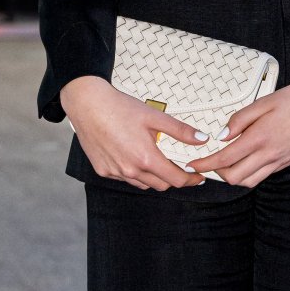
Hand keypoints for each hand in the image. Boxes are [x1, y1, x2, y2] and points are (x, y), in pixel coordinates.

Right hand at [59, 75, 206, 190]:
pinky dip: (135, 173)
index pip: (176, 180)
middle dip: (173, 179)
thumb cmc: (119, 108)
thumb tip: (202, 139)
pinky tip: (134, 158)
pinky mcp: (103, 171)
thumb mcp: (155, 117)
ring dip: (154, 177)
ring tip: (156, 161)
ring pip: (143, 184)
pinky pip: (125, 179)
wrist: (88, 105)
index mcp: (146, 158)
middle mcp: (130, 170)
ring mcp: (115, 172)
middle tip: (179, 167)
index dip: (190, 180)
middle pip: (161, 185)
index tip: (197, 176)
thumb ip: (181, 131)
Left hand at [206, 75, 289, 188]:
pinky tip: (247, 160)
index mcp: (259, 138)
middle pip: (234, 177)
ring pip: (249, 181)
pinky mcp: (287, 162)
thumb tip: (223, 134)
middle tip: (208, 161)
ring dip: (233, 176)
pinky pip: (263, 175)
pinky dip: (249, 172)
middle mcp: (269, 154)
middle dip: (216, 173)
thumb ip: (240, 119)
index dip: (204, 165)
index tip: (193, 165)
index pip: (224, 159)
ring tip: (226, 163)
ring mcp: (279, 161)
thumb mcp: (264, 101)